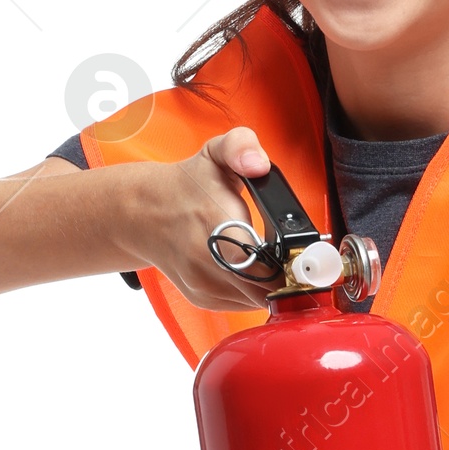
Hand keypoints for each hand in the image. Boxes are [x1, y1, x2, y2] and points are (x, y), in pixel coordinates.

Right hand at [126, 125, 282, 310]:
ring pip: (257, 300)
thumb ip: (241, 145)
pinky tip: (254, 268)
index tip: (303, 257)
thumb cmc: (188, 186)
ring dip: (273, 285)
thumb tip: (258, 165)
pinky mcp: (203, 298)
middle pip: (267, 289)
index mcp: (215, 225)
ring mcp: (204, 285)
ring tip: (276, 260)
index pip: (266, 265)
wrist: (145, 214)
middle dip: (288, 276)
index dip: (292, 265)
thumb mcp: (215, 152)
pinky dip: (255, 290)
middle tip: (295, 258)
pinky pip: (243, 304)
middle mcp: (206, 262)